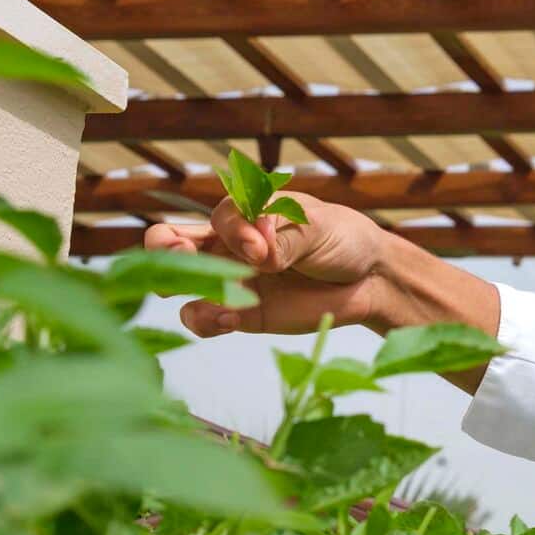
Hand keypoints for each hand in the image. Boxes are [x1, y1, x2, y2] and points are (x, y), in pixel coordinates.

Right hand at [145, 191, 393, 337]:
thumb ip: (286, 237)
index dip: (233, 231)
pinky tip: (226, 320)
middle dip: (166, 249)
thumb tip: (259, 254)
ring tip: (210, 302)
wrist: (368, 279)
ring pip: (182, 284)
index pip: (218, 218)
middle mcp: (228, 245)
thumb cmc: (342, 239)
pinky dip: (206, 320)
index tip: (261, 248)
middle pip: (172, 242)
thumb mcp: (318, 227)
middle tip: (181, 257)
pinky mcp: (241, 315)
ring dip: (183, 290)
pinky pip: (207, 319)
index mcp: (246, 214)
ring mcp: (231, 280)